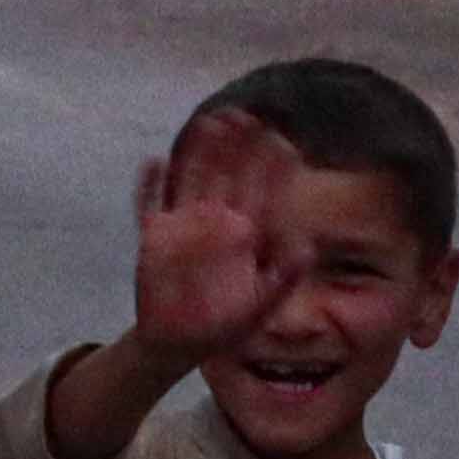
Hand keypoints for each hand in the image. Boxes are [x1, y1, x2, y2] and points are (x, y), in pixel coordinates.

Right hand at [129, 105, 304, 361]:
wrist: (178, 343)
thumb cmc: (223, 327)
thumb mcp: (260, 308)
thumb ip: (284, 279)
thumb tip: (308, 249)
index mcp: (247, 235)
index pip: (264, 192)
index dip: (273, 167)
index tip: (283, 140)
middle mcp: (218, 222)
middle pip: (230, 174)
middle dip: (239, 146)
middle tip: (247, 115)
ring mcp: (184, 225)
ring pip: (194, 177)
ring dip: (200, 152)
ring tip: (210, 123)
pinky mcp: (153, 236)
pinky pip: (150, 203)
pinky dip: (150, 185)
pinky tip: (154, 163)